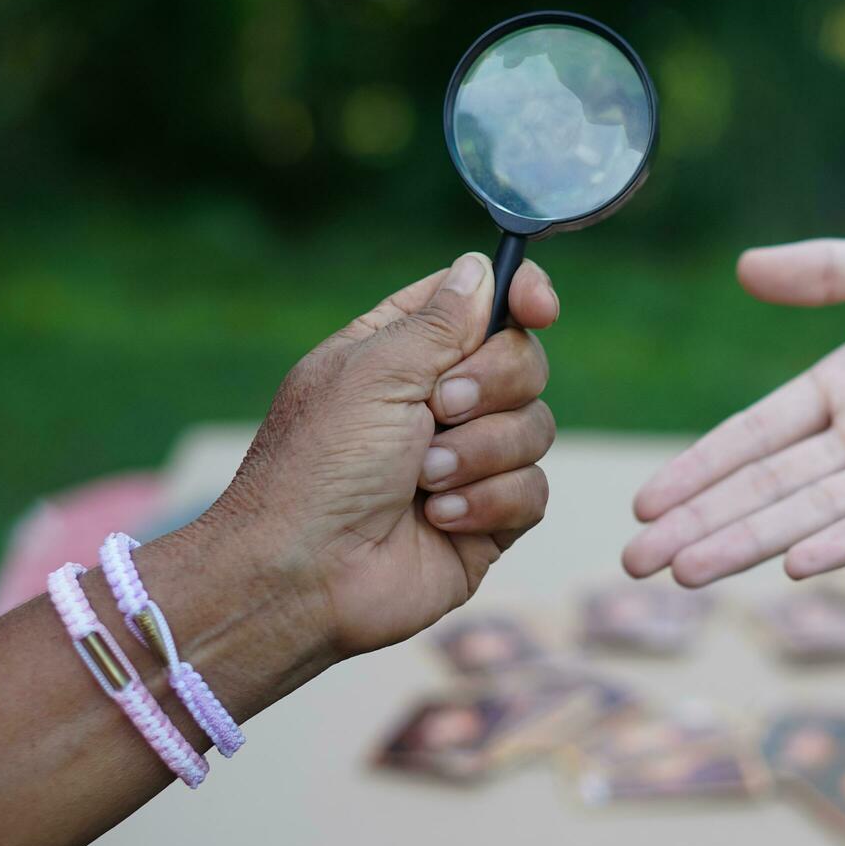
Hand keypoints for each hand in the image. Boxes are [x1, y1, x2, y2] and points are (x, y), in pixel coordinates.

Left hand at [204, 252, 558, 655]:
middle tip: (439, 409)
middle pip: (522, 361)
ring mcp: (468, 461)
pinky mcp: (490, 519)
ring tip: (425, 481)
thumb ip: (439, 320)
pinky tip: (440, 519)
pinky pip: (533, 490)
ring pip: (536, 427)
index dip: (519, 295)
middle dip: (490, 385)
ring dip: (480, 453)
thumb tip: (481, 270)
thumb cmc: (318, 468)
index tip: (538, 306)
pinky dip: (489, 501)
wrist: (306, 576)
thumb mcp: (374, 371)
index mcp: (402, 352)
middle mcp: (438, 402)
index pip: (481, 302)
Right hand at [623, 224, 844, 585]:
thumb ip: (835, 271)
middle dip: (702, 523)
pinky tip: (795, 566)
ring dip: (751, 543)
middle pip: (770, 486)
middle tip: (634, 564)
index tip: (643, 503)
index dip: (700, 467)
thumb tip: (744, 267)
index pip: (755, 433)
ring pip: (816, 511)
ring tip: (686, 574)